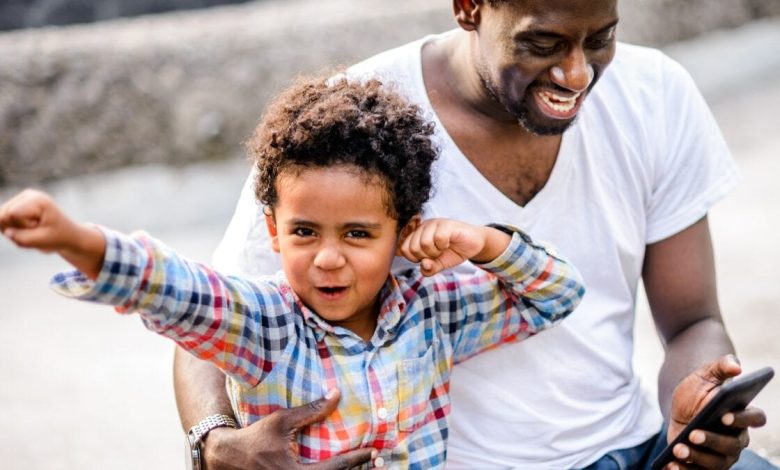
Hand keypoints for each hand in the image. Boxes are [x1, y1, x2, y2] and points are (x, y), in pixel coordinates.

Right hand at [0, 188, 104, 278]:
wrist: (68, 235)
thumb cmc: (58, 237)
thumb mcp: (42, 241)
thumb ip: (20, 237)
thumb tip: (5, 231)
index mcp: (38, 200)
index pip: (12, 214)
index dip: (23, 228)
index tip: (42, 227)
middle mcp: (27, 195)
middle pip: (4, 216)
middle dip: (17, 230)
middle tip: (38, 231)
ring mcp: (20, 199)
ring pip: (2, 220)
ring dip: (15, 232)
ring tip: (34, 231)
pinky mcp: (15, 206)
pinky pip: (2, 223)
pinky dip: (13, 231)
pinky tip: (29, 230)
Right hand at [202, 389, 375, 469]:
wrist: (227, 458)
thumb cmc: (254, 437)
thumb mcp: (282, 420)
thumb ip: (310, 410)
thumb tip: (336, 394)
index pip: (336, 467)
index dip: (357, 458)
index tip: (374, 451)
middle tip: (380, 463)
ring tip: (370, 468)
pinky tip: (343, 469)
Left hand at [397, 219, 509, 275]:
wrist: (474, 243)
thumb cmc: (454, 251)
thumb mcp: (439, 264)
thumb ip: (429, 268)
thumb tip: (423, 265)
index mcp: (417, 235)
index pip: (403, 249)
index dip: (415, 259)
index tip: (428, 258)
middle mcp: (423, 227)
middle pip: (412, 248)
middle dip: (426, 257)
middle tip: (437, 254)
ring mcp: (434, 223)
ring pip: (423, 243)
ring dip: (435, 252)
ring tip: (443, 248)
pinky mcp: (446, 223)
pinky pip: (438, 238)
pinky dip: (444, 246)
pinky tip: (449, 243)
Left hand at [664, 355, 766, 469]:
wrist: (682, 405)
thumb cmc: (699, 389)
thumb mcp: (706, 374)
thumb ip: (722, 366)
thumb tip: (735, 366)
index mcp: (743, 414)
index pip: (754, 418)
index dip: (742, 419)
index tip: (724, 415)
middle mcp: (737, 438)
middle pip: (733, 445)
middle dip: (712, 441)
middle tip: (693, 434)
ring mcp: (722, 454)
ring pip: (717, 463)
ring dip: (697, 458)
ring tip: (678, 450)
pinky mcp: (704, 463)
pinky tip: (669, 465)